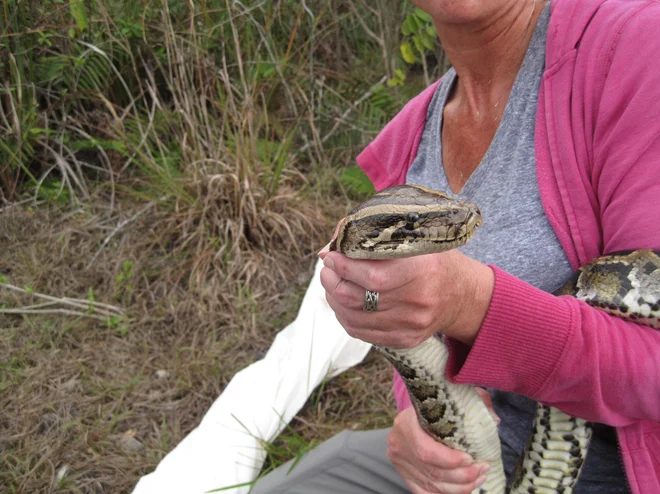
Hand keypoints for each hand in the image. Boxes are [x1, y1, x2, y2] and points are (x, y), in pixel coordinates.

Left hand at [318, 243, 493, 347]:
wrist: (463, 296)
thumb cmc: (432, 260)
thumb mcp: (413, 238)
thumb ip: (370, 237)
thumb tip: (327, 250)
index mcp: (422, 270)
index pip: (371, 276)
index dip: (343, 266)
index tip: (331, 255)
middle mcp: (417, 301)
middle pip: (356, 298)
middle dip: (332, 281)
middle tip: (327, 268)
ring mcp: (410, 324)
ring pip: (353, 317)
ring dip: (333, 298)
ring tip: (332, 282)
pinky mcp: (404, 340)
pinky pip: (361, 332)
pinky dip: (344, 316)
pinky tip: (343, 301)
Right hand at [388, 393, 495, 493]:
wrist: (415, 413)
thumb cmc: (436, 405)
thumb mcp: (453, 398)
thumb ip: (474, 402)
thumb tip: (494, 420)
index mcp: (406, 423)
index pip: (426, 451)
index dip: (451, 461)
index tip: (471, 459)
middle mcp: (398, 444)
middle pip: (432, 471)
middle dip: (462, 476)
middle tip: (482, 470)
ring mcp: (400, 462)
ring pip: (432, 485)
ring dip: (460, 488)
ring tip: (478, 478)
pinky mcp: (404, 474)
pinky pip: (425, 492)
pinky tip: (463, 489)